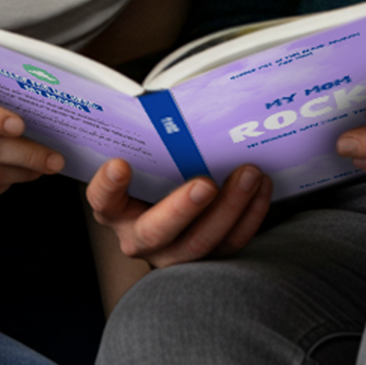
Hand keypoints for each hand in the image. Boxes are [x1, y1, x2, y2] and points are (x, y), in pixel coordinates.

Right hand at [86, 157, 272, 267]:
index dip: (108, 185)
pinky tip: (262, 187)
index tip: (120, 164)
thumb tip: (176, 105)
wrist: (176, 204)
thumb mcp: (147, 160)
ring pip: (199, 243)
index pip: (103, 200)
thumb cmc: (159, 174)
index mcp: (116, 209)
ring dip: (229, 208)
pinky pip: (231, 243)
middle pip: (156, 231)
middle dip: (182, 208)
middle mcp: (139, 237)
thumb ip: (152, 143)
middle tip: (205, 184)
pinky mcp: (207, 258)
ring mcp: (173, 253)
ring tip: (248, 175)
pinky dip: (250, 214)